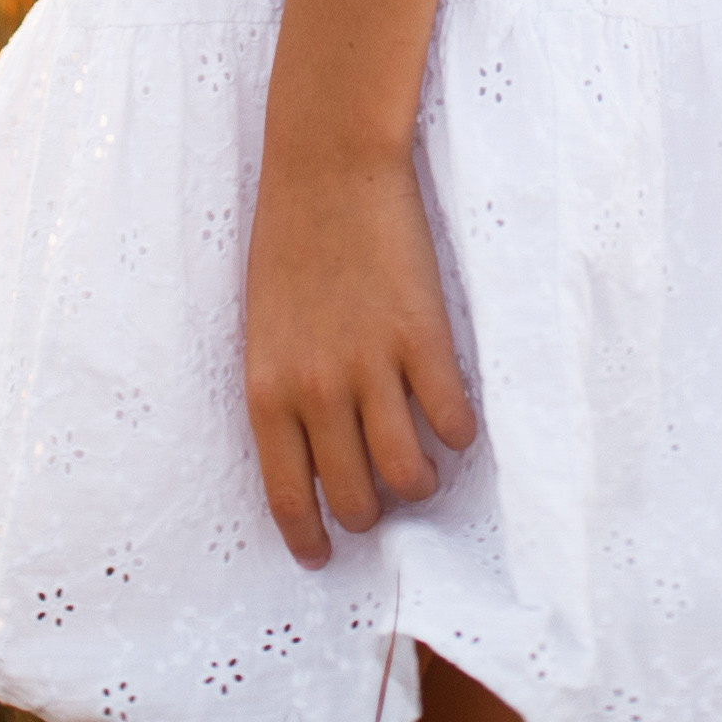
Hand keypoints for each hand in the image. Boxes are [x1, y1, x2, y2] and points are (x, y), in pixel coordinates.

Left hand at [244, 140, 477, 566]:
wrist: (328, 167)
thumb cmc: (288, 241)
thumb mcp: (264, 328)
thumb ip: (285, 391)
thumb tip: (315, 451)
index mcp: (268, 390)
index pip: (289, 497)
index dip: (310, 538)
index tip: (322, 555)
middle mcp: (318, 392)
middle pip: (356, 499)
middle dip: (372, 512)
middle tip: (381, 496)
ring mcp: (374, 367)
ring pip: (408, 475)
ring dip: (420, 483)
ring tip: (423, 467)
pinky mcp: (424, 340)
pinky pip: (451, 422)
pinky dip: (456, 433)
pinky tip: (451, 419)